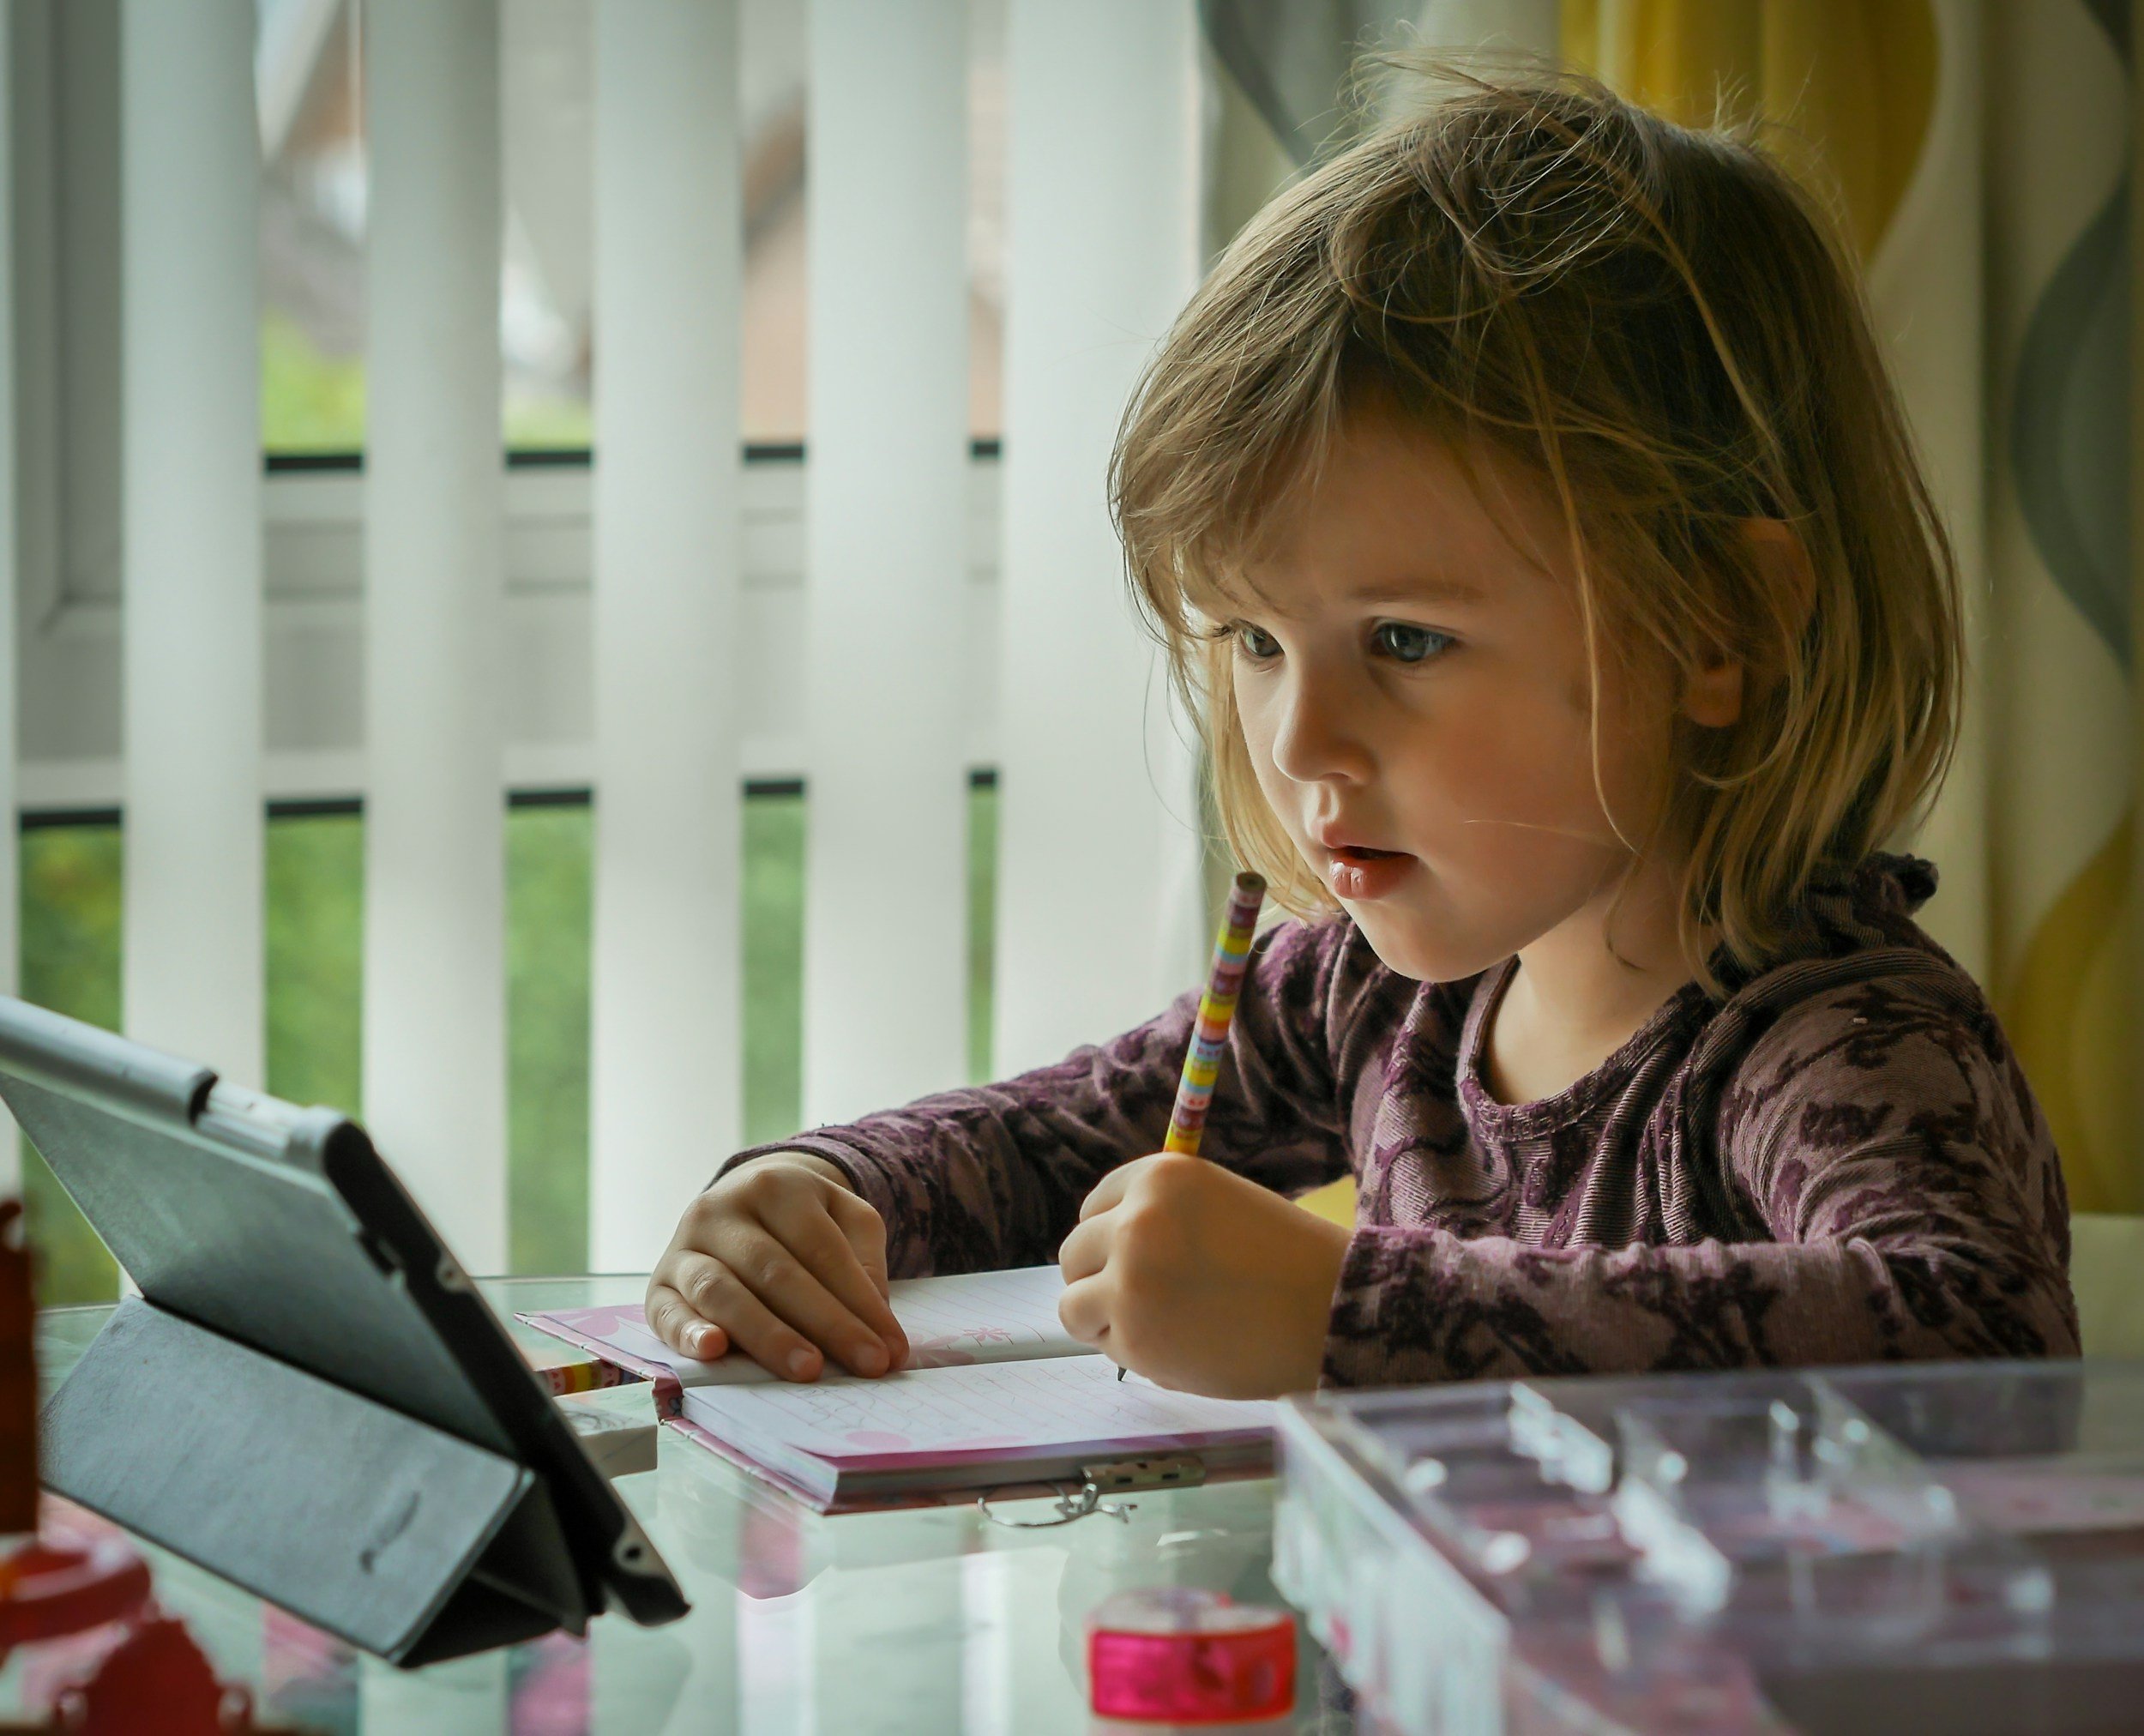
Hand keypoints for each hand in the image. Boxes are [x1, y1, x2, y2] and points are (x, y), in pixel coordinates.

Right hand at [645, 1153, 908, 1380]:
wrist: (742, 1198)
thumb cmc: (804, 1219)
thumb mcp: (845, 1217)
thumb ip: (865, 1259)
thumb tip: (875, 1319)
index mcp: (775, 1186)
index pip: (822, 1248)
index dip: (859, 1301)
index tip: (890, 1349)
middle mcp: (721, 1210)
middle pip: (776, 1271)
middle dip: (826, 1323)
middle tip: (865, 1364)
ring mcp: (683, 1246)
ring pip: (722, 1291)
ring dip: (767, 1335)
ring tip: (808, 1369)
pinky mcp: (657, 1285)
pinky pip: (667, 1312)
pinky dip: (689, 1333)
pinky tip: (716, 1352)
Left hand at [1056, 1153, 1350, 1397]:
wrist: (1332, 1311)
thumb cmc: (1286, 1260)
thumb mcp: (1217, 1204)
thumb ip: (1160, 1217)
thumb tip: (1101, 1249)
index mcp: (1158, 1177)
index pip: (1094, 1206)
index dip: (1110, 1237)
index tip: (1133, 1259)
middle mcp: (1135, 1221)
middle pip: (1073, 1254)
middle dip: (1098, 1280)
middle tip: (1142, 1301)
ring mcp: (1129, 1281)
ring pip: (1073, 1305)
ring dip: (1105, 1320)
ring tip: (1158, 1327)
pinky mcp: (1134, 1338)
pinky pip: (1106, 1347)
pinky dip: (1133, 1354)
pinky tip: (1182, 1348)